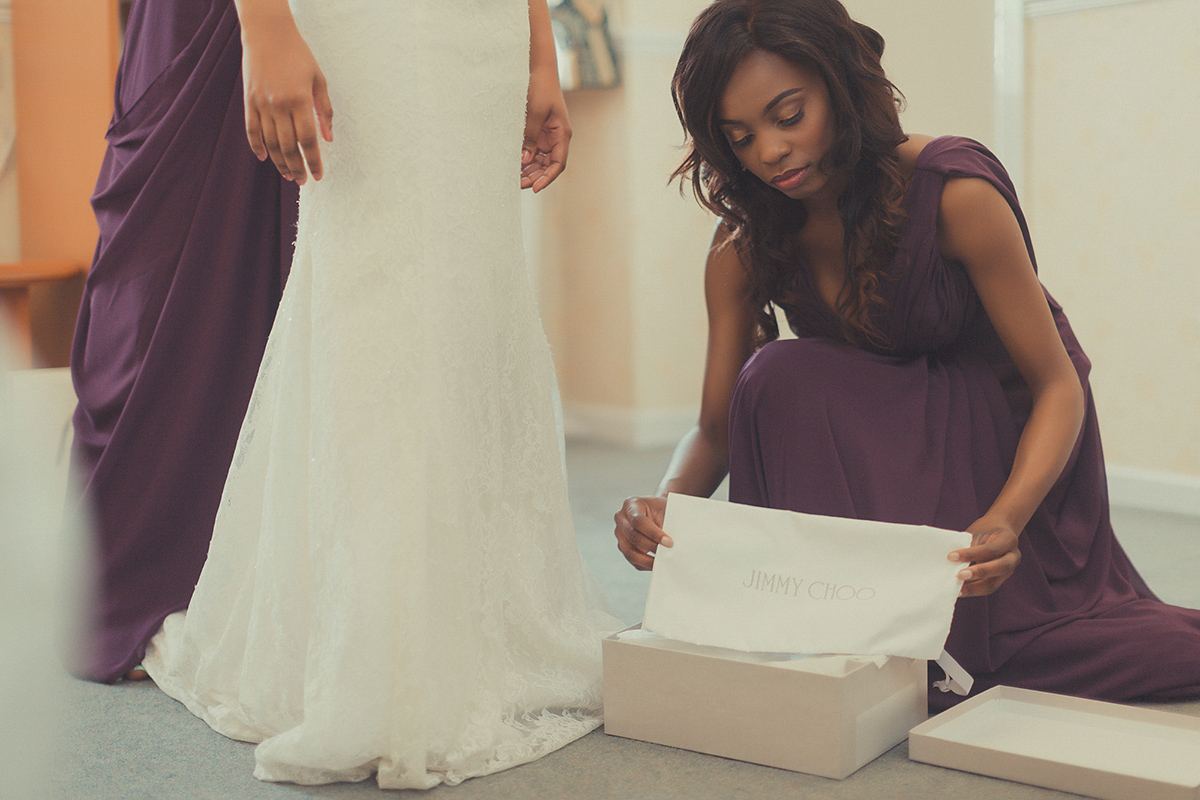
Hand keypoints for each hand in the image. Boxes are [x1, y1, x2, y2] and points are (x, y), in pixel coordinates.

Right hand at [240, 10, 333, 183]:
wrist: (267, 33)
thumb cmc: (298, 55)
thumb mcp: (319, 80)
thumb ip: (324, 111)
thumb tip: (329, 139)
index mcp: (299, 100)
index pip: (308, 140)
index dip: (313, 161)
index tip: (318, 176)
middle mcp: (279, 105)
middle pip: (288, 146)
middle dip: (297, 168)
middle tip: (303, 181)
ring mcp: (261, 104)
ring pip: (270, 143)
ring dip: (280, 162)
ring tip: (289, 175)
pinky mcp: (249, 101)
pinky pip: (252, 130)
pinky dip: (257, 146)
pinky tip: (265, 158)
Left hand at [521, 66, 569, 191]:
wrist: (538, 70)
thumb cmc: (541, 88)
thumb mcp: (535, 112)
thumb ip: (530, 136)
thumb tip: (525, 159)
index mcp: (562, 134)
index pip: (558, 163)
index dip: (547, 178)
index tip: (535, 188)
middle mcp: (556, 138)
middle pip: (547, 166)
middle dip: (534, 177)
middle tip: (518, 185)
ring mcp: (546, 136)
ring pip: (539, 161)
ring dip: (528, 170)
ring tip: (514, 178)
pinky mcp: (536, 133)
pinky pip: (531, 151)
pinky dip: (523, 160)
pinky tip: (513, 165)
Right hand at [614, 495, 672, 570]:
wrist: (656, 510)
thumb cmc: (661, 509)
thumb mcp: (664, 510)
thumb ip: (665, 525)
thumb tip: (669, 545)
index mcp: (631, 504)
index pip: (638, 521)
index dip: (653, 534)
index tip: (669, 542)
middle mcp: (621, 518)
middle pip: (632, 536)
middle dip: (651, 546)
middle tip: (667, 552)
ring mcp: (619, 533)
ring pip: (629, 551)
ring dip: (646, 559)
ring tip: (661, 562)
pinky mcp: (622, 545)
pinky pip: (632, 559)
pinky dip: (644, 564)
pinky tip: (656, 563)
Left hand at [949, 517, 1021, 596]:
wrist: (1000, 530)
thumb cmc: (986, 531)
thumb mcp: (978, 532)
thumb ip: (970, 546)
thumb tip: (952, 561)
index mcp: (1008, 540)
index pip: (990, 549)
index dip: (970, 554)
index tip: (951, 556)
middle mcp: (1013, 556)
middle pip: (1000, 568)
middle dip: (978, 573)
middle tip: (959, 575)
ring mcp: (1009, 570)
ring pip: (993, 583)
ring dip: (973, 588)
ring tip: (957, 590)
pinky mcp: (1001, 579)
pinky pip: (987, 587)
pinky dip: (973, 589)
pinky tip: (960, 590)